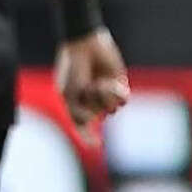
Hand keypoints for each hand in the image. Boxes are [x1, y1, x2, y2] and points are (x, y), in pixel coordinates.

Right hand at [55, 29, 129, 143]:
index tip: (96, 146)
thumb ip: (77, 115)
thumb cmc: (72, 69)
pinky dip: (117, 94)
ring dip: (104, 98)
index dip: (89, 139)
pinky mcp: (119, 85)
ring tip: (98, 82)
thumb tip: (94, 124)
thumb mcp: (68, 94)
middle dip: (92, 104)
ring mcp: (106, 94)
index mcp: (77, 105)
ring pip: (112, 110)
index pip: (83, 127)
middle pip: (97, 116)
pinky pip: (123, 100)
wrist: (84, 45)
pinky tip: (111, 82)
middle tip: (86, 87)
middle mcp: (92, 102)